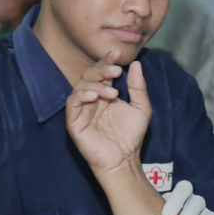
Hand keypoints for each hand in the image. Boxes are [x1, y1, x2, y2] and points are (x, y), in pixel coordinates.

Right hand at [66, 52, 150, 174]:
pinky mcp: (74, 122)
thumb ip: (138, 87)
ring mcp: (81, 110)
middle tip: (116, 71)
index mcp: (105, 93)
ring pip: (80, 86)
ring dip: (95, 84)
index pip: (102, 72)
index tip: (118, 54)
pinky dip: (82, 96)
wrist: (124, 160)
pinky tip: (95, 96)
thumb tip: (136, 65)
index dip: (108, 61)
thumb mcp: (141, 108)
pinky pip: (72, 103)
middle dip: (102, 70)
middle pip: (89, 75)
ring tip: (112, 93)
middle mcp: (91, 99)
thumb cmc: (131, 136)